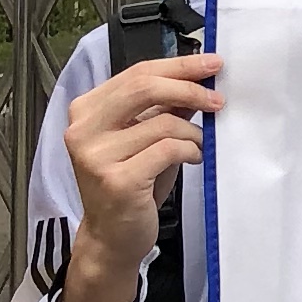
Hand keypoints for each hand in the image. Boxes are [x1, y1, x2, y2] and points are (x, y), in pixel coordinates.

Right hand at [61, 50, 220, 301]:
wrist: (111, 238)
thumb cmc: (132, 183)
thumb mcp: (143, 138)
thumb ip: (161, 108)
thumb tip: (200, 77)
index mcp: (86, 110)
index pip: (136, 73)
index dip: (178, 65)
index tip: (212, 64)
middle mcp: (83, 130)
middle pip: (144, 87)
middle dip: (189, 87)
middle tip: (218, 99)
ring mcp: (96, 156)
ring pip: (162, 122)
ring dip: (193, 132)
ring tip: (200, 144)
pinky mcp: (116, 180)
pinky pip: (167, 150)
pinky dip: (190, 150)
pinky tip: (194, 159)